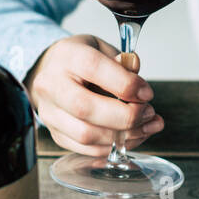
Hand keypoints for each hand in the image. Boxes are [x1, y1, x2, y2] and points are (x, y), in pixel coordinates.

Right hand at [24, 34, 162, 154]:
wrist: (54, 72)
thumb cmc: (83, 60)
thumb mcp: (104, 49)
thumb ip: (122, 63)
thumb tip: (139, 81)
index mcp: (66, 56)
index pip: (93, 68)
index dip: (125, 84)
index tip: (147, 93)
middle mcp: (51, 85)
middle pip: (85, 108)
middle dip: (125, 116)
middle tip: (148, 113)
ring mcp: (50, 113)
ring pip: (85, 134)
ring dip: (123, 136)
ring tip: (147, 127)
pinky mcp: (56, 134)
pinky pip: (86, 149)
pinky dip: (114, 146)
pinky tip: (132, 137)